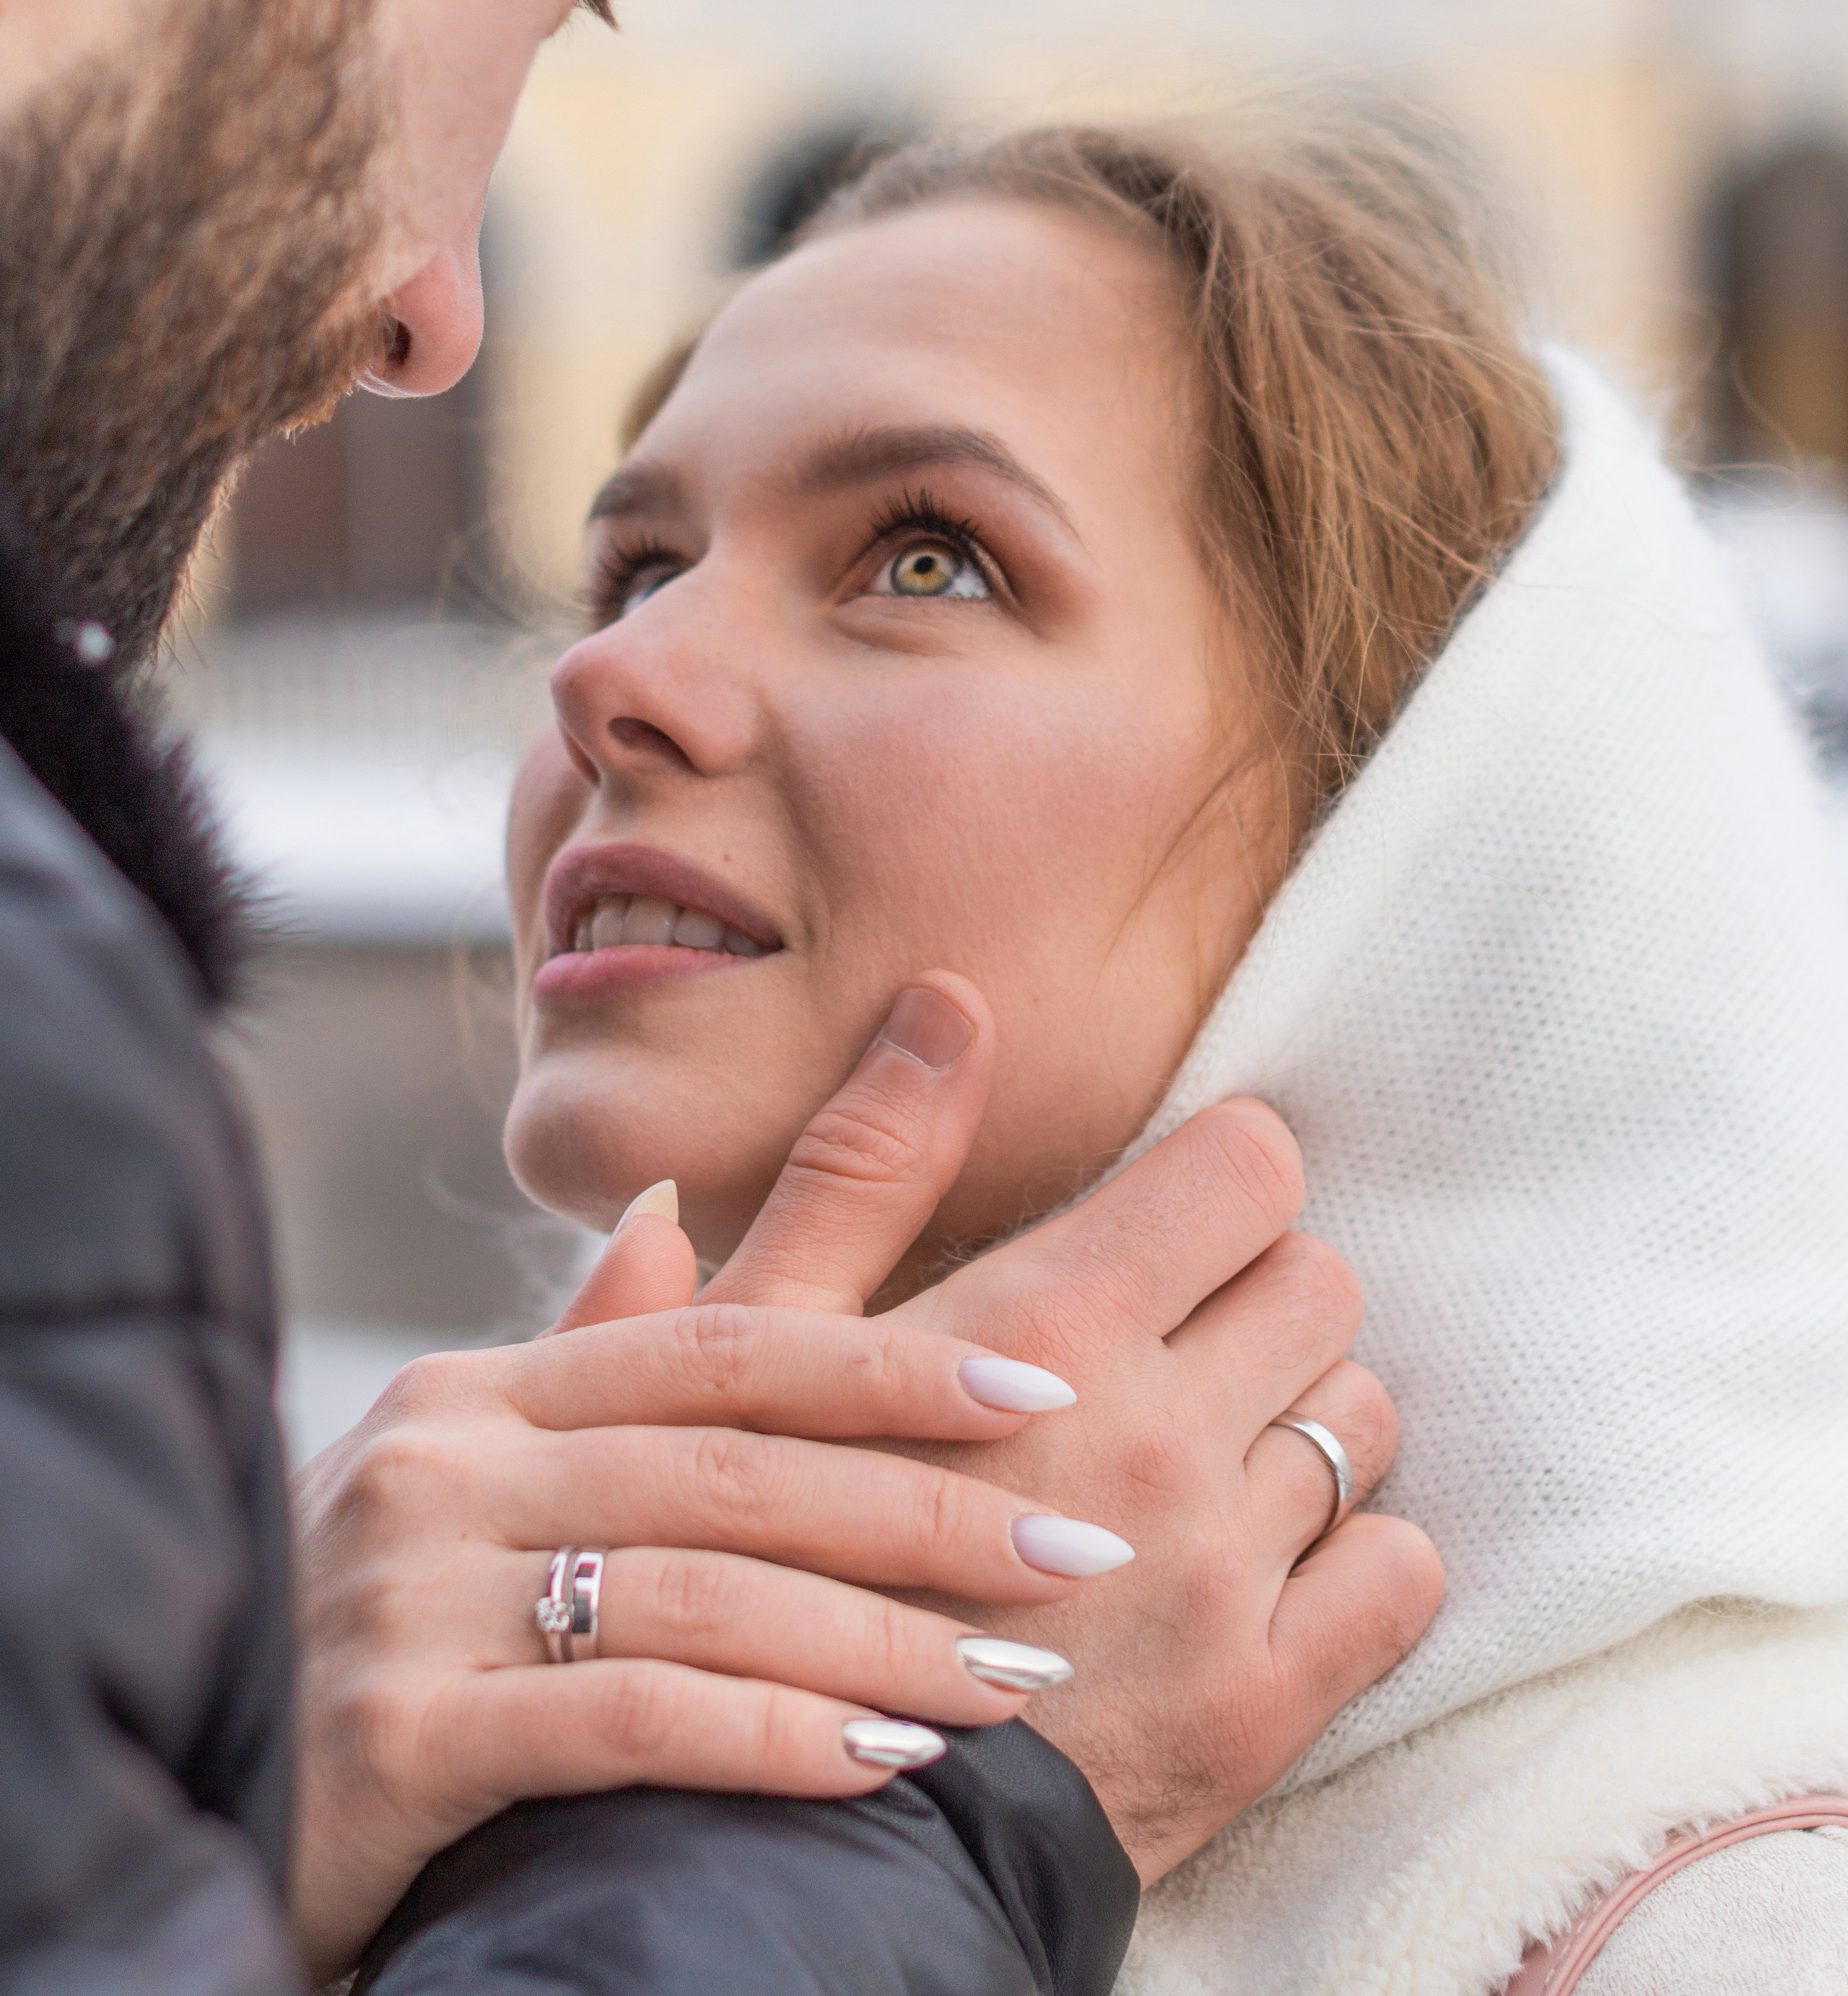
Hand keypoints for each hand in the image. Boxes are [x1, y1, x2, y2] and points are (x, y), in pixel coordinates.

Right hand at [290, 995, 1117, 1979]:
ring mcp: (407, 1593)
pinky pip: (622, 1721)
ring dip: (878, 1639)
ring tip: (1019, 1685)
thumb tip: (669, 1216)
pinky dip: (767, 1736)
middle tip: (1080, 1552)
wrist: (218, 1804)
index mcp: (482, 1391)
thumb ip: (587, 1361)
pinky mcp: (390, 1735)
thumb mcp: (477, 1481)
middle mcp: (442, 1462)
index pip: (721, 1346)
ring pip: (699, 1590)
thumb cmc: (387, 1643)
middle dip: (926, 1509)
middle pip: (734, 1465)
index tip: (1046, 1388)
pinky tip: (882, 1763)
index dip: (892, 1363)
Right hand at [708, 975, 1444, 1884]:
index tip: (1173, 1222)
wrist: (776, 1831)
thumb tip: (948, 1003)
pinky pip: (1399, 1577)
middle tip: (1176, 1342)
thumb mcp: (766, 1344)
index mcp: (1046, 1328)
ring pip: (1362, 1419)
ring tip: (1200, 1456)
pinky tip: (1267, 1565)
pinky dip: (1357, 1559)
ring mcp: (1222, 1581)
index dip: (1219, 1182)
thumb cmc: (749, 1559)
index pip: (1250, 1169)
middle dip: (1259, 1295)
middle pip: (1322, 1280)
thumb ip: (867, 1166)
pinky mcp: (1261, 1708)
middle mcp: (1158, 1437)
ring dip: (1298, 1422)